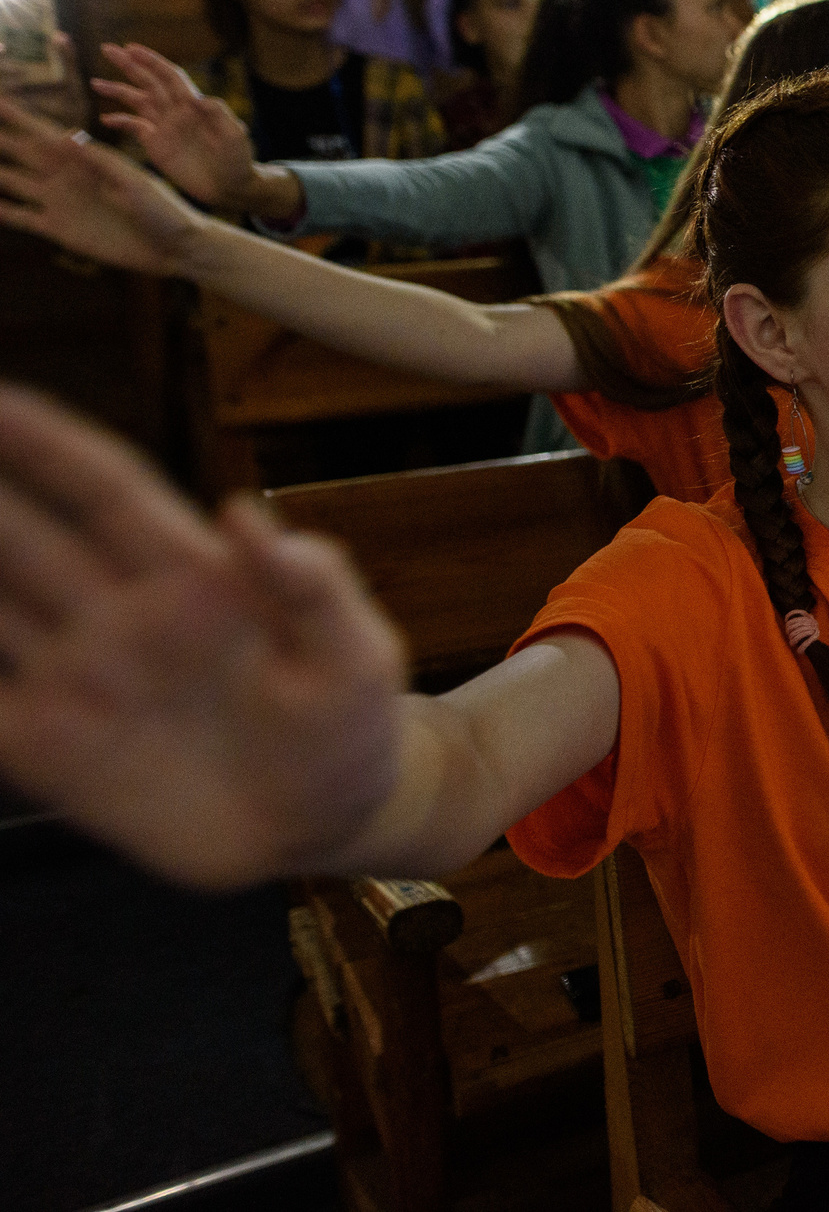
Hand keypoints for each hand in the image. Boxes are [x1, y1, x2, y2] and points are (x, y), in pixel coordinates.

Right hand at [0, 97, 206, 273]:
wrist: (173, 246)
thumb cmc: (162, 208)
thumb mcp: (133, 181)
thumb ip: (99, 161)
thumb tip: (64, 135)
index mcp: (84, 157)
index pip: (40, 130)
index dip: (14, 115)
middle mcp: (64, 175)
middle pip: (17, 151)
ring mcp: (58, 200)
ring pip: (11, 181)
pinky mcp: (58, 227)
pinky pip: (20, 216)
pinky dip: (0, 211)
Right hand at [0, 386, 405, 888]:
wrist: (326, 824)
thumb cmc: (351, 728)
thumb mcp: (356, 658)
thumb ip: (314, 587)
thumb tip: (250, 511)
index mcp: (189, 577)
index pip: (102, 490)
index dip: (46, 443)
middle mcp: (117, 615)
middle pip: (17, 536)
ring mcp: (78, 677)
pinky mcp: (52, 746)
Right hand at [89, 43, 262, 213]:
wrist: (230, 186)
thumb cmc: (237, 159)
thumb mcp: (234, 135)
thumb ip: (219, 115)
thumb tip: (198, 98)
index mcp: (193, 105)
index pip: (169, 76)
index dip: (151, 61)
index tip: (131, 48)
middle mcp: (176, 111)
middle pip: (149, 82)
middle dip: (128, 65)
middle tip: (107, 49)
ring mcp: (165, 127)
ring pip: (137, 101)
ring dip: (117, 90)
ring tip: (95, 83)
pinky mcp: (157, 144)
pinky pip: (135, 128)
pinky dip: (120, 122)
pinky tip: (106, 119)